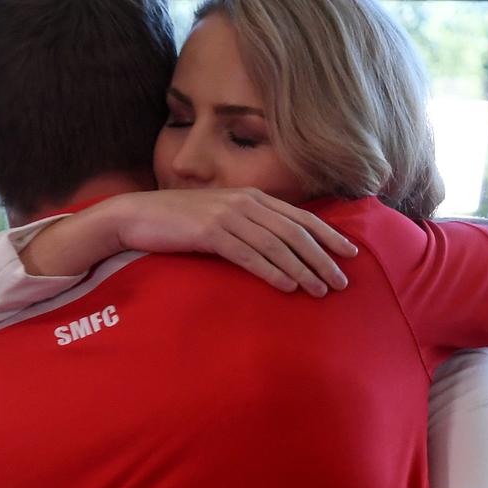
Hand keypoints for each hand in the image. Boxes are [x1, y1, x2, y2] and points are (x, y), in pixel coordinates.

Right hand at [108, 188, 356, 295]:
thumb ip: (247, 224)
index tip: (350, 253)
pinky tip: (287, 286)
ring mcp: (228, 215)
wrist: (137, 215)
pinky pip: (249, 255)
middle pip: (295, 232)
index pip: (300, 217)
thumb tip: (275, 246)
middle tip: (341, 282)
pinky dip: (272, 271)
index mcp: (251, 196)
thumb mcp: (219, 216)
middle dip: (322, 258)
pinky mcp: (210, 232)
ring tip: (320, 290)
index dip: (329, 235)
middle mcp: (245, 202)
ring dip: (303, 269)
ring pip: (276, 244)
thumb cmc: (179, 221)